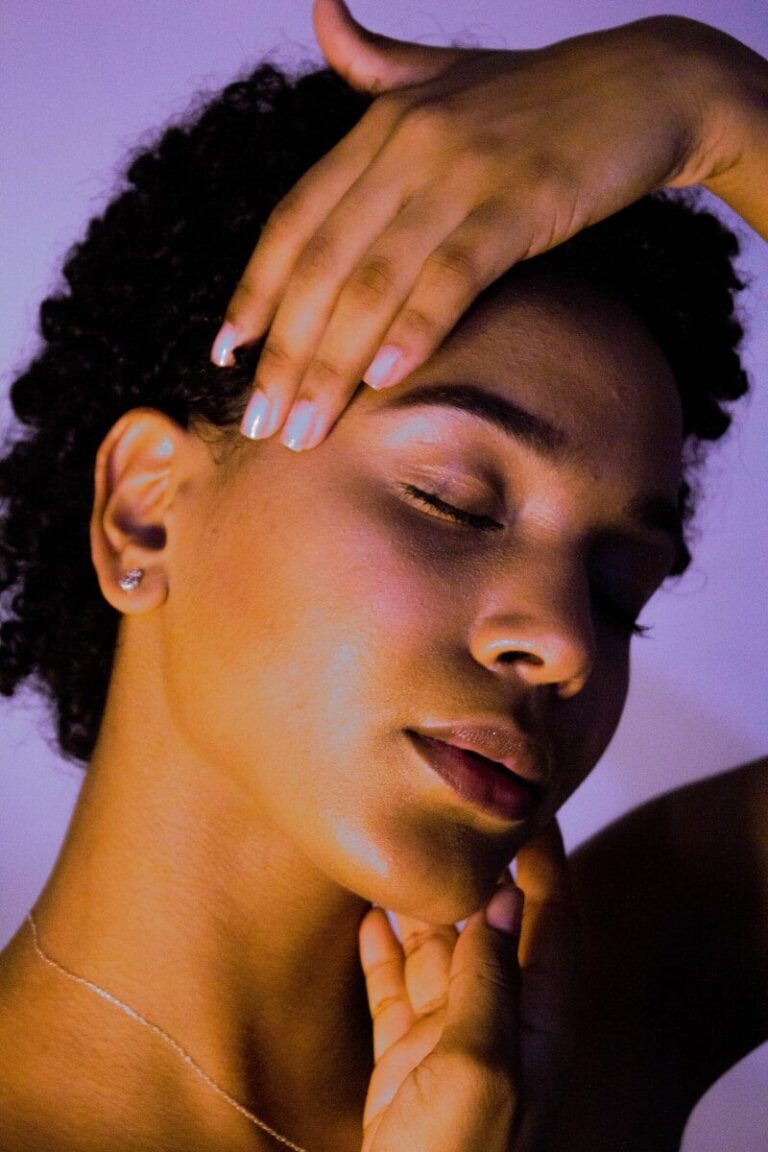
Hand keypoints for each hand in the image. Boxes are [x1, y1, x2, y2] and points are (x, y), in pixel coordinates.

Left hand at [213, 0, 767, 450]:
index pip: (294, 220)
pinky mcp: (517, 201)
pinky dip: (414, 330)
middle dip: (285, 354)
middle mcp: (407, 146)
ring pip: (373, 282)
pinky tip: (384, 383)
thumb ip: (375, 64)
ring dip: (333, 366)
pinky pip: (450, 276)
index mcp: (379, 126)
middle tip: (263, 425)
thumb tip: (321, 13)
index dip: (254, 291)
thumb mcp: (446, 73)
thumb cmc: (542, 97)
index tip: (226, 355)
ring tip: (307, 432)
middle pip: (322, 265)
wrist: (648, 84)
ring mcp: (460, 171)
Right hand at [357, 821, 575, 1151]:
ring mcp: (447, 1039)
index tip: (532, 806)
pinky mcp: (402, 1059)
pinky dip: (381, 952)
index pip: (552, 922)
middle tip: (450, 812)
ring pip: (436, 951)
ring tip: (399, 849)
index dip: (547, 863)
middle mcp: (497, 1022)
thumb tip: (502, 897)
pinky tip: (366, 917)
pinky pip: (392, 990)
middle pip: (491, 927)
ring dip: (420, 904)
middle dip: (475, 871)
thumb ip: (491, 980)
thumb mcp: (480, 1068)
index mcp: (536, 1023)